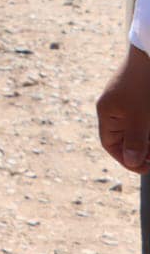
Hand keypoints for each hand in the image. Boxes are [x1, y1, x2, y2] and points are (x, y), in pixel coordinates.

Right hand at [97, 44, 149, 172]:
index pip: (110, 144)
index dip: (126, 159)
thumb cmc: (144, 86)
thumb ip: (136, 141)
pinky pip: (140, 118)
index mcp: (107, 113)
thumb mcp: (141, 118)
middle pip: (122, 137)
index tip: (146, 167)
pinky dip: (146, 127)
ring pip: (134, 127)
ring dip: (145, 139)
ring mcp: (125, 99)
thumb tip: (131, 163)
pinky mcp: (137, 94)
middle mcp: (113, 107)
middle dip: (139, 150)